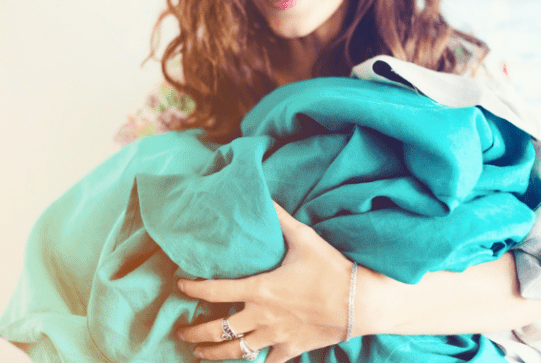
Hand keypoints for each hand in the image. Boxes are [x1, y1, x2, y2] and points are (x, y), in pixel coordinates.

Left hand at [177, 201, 354, 362]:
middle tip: (182, 332)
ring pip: (237, 352)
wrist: (360, 302)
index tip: (181, 286)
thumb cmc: (331, 269)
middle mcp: (261, 316)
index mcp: (259, 289)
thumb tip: (262, 195)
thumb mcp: (304, 238)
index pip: (214, 291)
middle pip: (217, 330)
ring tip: (200, 354)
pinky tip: (251, 362)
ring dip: (215, 354)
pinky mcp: (292, 348)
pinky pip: (269, 362)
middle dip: (195, 332)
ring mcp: (275, 336)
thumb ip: (280, 219)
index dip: (193, 288)